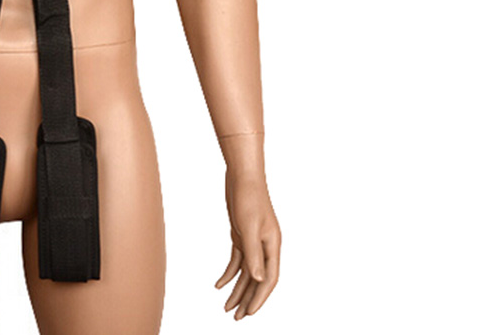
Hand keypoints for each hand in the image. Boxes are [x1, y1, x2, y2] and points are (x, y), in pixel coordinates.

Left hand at [215, 168, 280, 318]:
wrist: (242, 174)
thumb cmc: (248, 196)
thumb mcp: (248, 226)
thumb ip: (252, 253)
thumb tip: (256, 280)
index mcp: (272, 245)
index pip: (268, 279)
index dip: (260, 298)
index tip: (248, 313)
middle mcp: (265, 246)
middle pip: (258, 280)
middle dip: (248, 300)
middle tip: (236, 318)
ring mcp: (253, 241)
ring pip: (246, 273)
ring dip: (237, 290)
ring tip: (226, 308)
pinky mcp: (241, 234)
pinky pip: (237, 260)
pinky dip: (229, 273)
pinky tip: (219, 284)